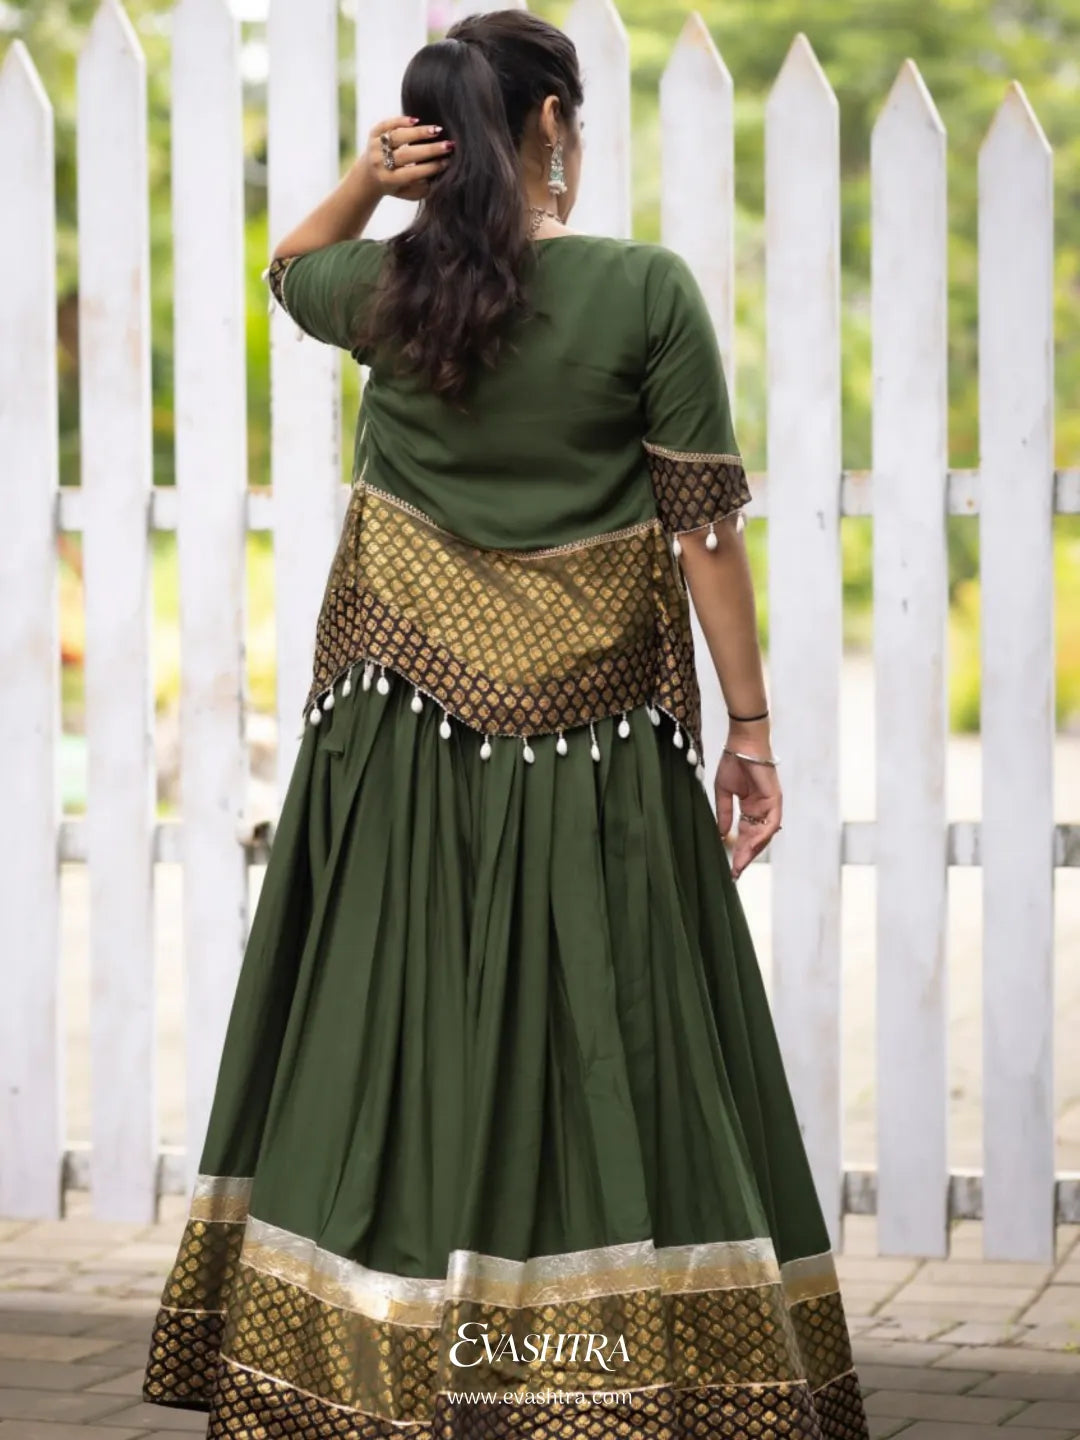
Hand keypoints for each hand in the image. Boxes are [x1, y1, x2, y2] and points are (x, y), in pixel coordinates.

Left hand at [362, 115, 453, 202]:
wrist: (368, 176)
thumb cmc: (396, 185)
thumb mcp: (408, 193)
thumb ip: (422, 188)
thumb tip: (440, 173)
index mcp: (388, 180)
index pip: (412, 173)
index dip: (430, 168)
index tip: (447, 162)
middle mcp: (379, 163)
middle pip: (406, 154)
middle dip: (429, 150)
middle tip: (448, 145)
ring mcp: (374, 147)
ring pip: (397, 137)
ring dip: (419, 133)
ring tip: (437, 130)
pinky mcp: (372, 134)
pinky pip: (386, 124)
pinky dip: (401, 121)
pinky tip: (416, 120)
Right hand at [714, 727, 782, 880]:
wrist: (742, 744)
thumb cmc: (733, 763)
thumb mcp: (724, 793)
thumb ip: (725, 813)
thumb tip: (720, 834)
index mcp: (750, 808)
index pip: (744, 835)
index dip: (737, 851)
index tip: (730, 868)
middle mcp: (761, 810)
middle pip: (754, 839)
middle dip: (744, 856)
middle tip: (734, 873)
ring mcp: (770, 806)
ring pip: (763, 835)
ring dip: (752, 850)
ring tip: (740, 864)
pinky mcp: (775, 800)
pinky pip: (771, 822)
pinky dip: (762, 835)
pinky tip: (750, 846)